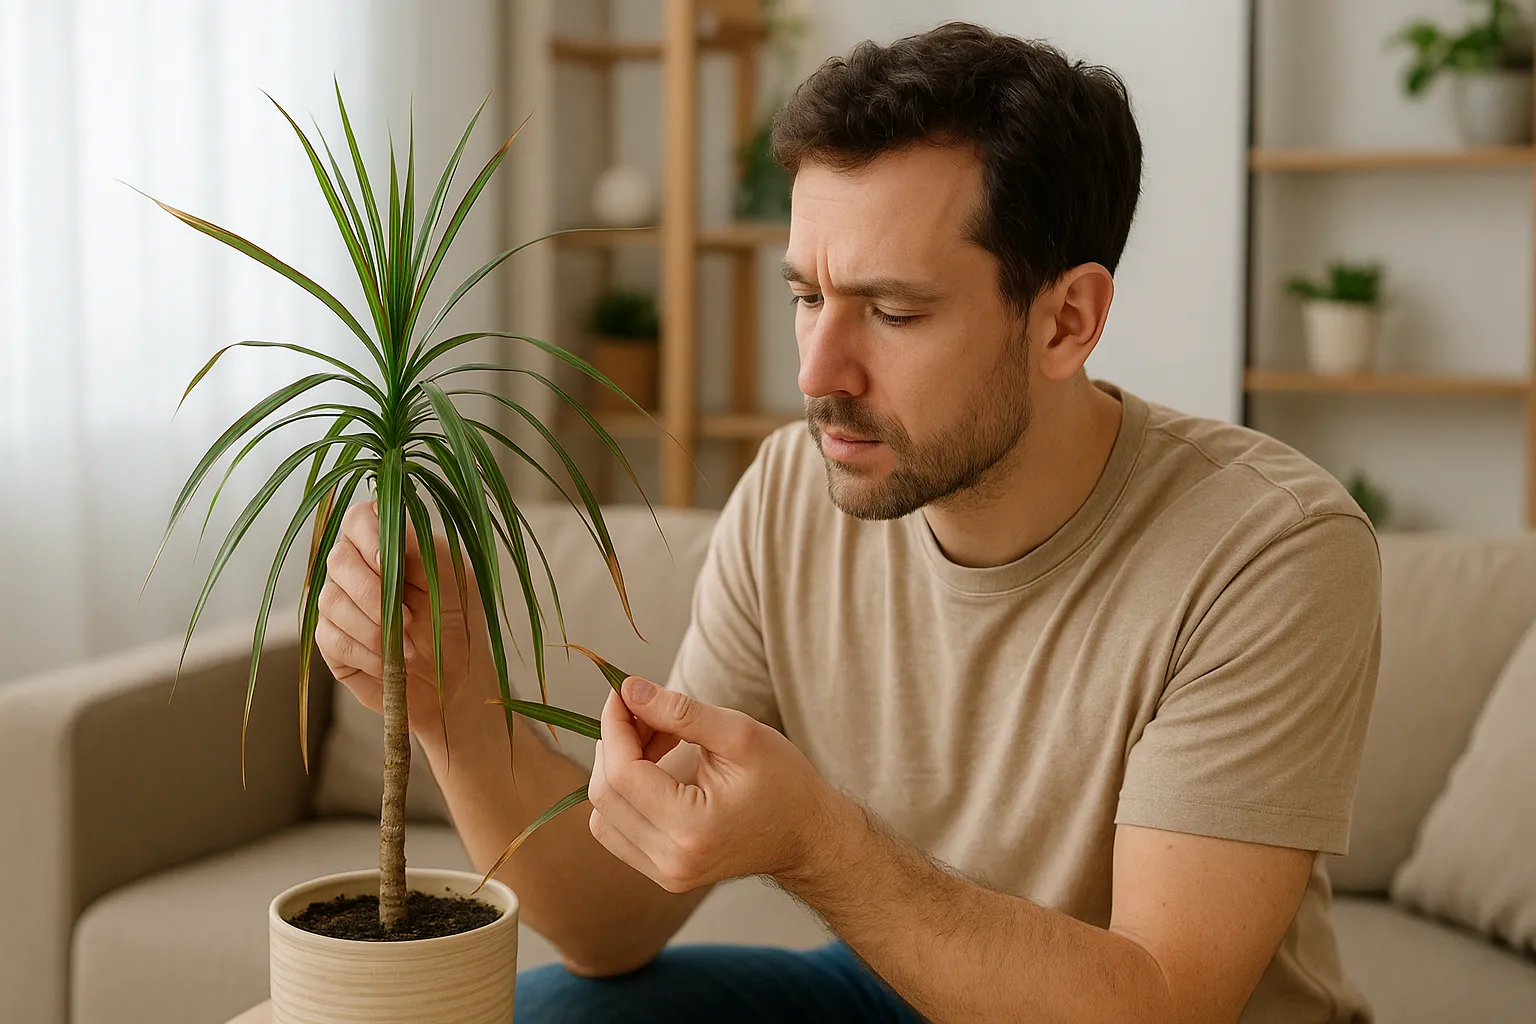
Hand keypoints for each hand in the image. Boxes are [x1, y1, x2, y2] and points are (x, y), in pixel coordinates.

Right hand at [315, 500, 494, 748]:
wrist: (453, 683)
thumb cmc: (457, 626)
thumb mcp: (457, 584)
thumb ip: (428, 551)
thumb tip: (394, 527)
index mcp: (391, 545)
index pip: (359, 519)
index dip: (367, 536)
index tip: (384, 561)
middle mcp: (359, 569)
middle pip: (339, 559)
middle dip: (373, 593)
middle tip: (408, 619)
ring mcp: (341, 603)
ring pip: (332, 600)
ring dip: (374, 628)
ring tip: (407, 648)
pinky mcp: (332, 639)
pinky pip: (330, 637)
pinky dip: (364, 653)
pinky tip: (389, 664)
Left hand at [586, 676, 839, 892]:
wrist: (807, 835)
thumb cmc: (784, 783)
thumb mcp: (740, 735)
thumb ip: (679, 712)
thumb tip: (628, 690)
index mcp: (692, 829)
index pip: (623, 774)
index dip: (614, 726)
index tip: (622, 692)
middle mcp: (671, 861)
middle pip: (605, 794)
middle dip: (615, 742)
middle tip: (644, 710)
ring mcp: (665, 873)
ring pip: (603, 814)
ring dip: (618, 767)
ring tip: (657, 740)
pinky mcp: (662, 872)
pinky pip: (616, 829)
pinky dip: (625, 792)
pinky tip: (655, 768)